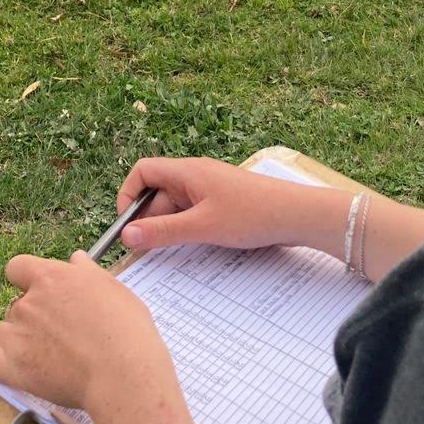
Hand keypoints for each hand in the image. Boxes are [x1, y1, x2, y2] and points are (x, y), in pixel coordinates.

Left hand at [0, 251, 169, 414]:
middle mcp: (29, 301)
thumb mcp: (112, 288)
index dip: (25, 280)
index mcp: (52, 277)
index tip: (40, 293)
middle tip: (54, 336)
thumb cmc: (126, 327)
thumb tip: (75, 259)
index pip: (17, 267)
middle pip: (14, 306)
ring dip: (9, 341)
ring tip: (34, 356)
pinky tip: (6, 369)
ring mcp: (17, 333)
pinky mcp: (11, 366)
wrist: (121, 370)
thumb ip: (87, 273)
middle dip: (29, 318)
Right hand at [116, 157, 315, 252]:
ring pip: (175, 205)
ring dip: (167, 226)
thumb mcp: (202, 227)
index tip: (127, 226)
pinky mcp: (222, 203)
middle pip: (157, 192)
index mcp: (187, 172)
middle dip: (147, 218)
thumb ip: (163, 232)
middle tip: (144, 250)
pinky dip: (185, 228)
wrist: (297, 214)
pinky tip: (192, 246)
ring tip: (168, 252)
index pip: (143, 171)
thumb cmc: (252, 215)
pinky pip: (192, 213)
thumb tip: (126, 235)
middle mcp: (195, 176)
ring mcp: (209, 189)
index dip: (128, 196)